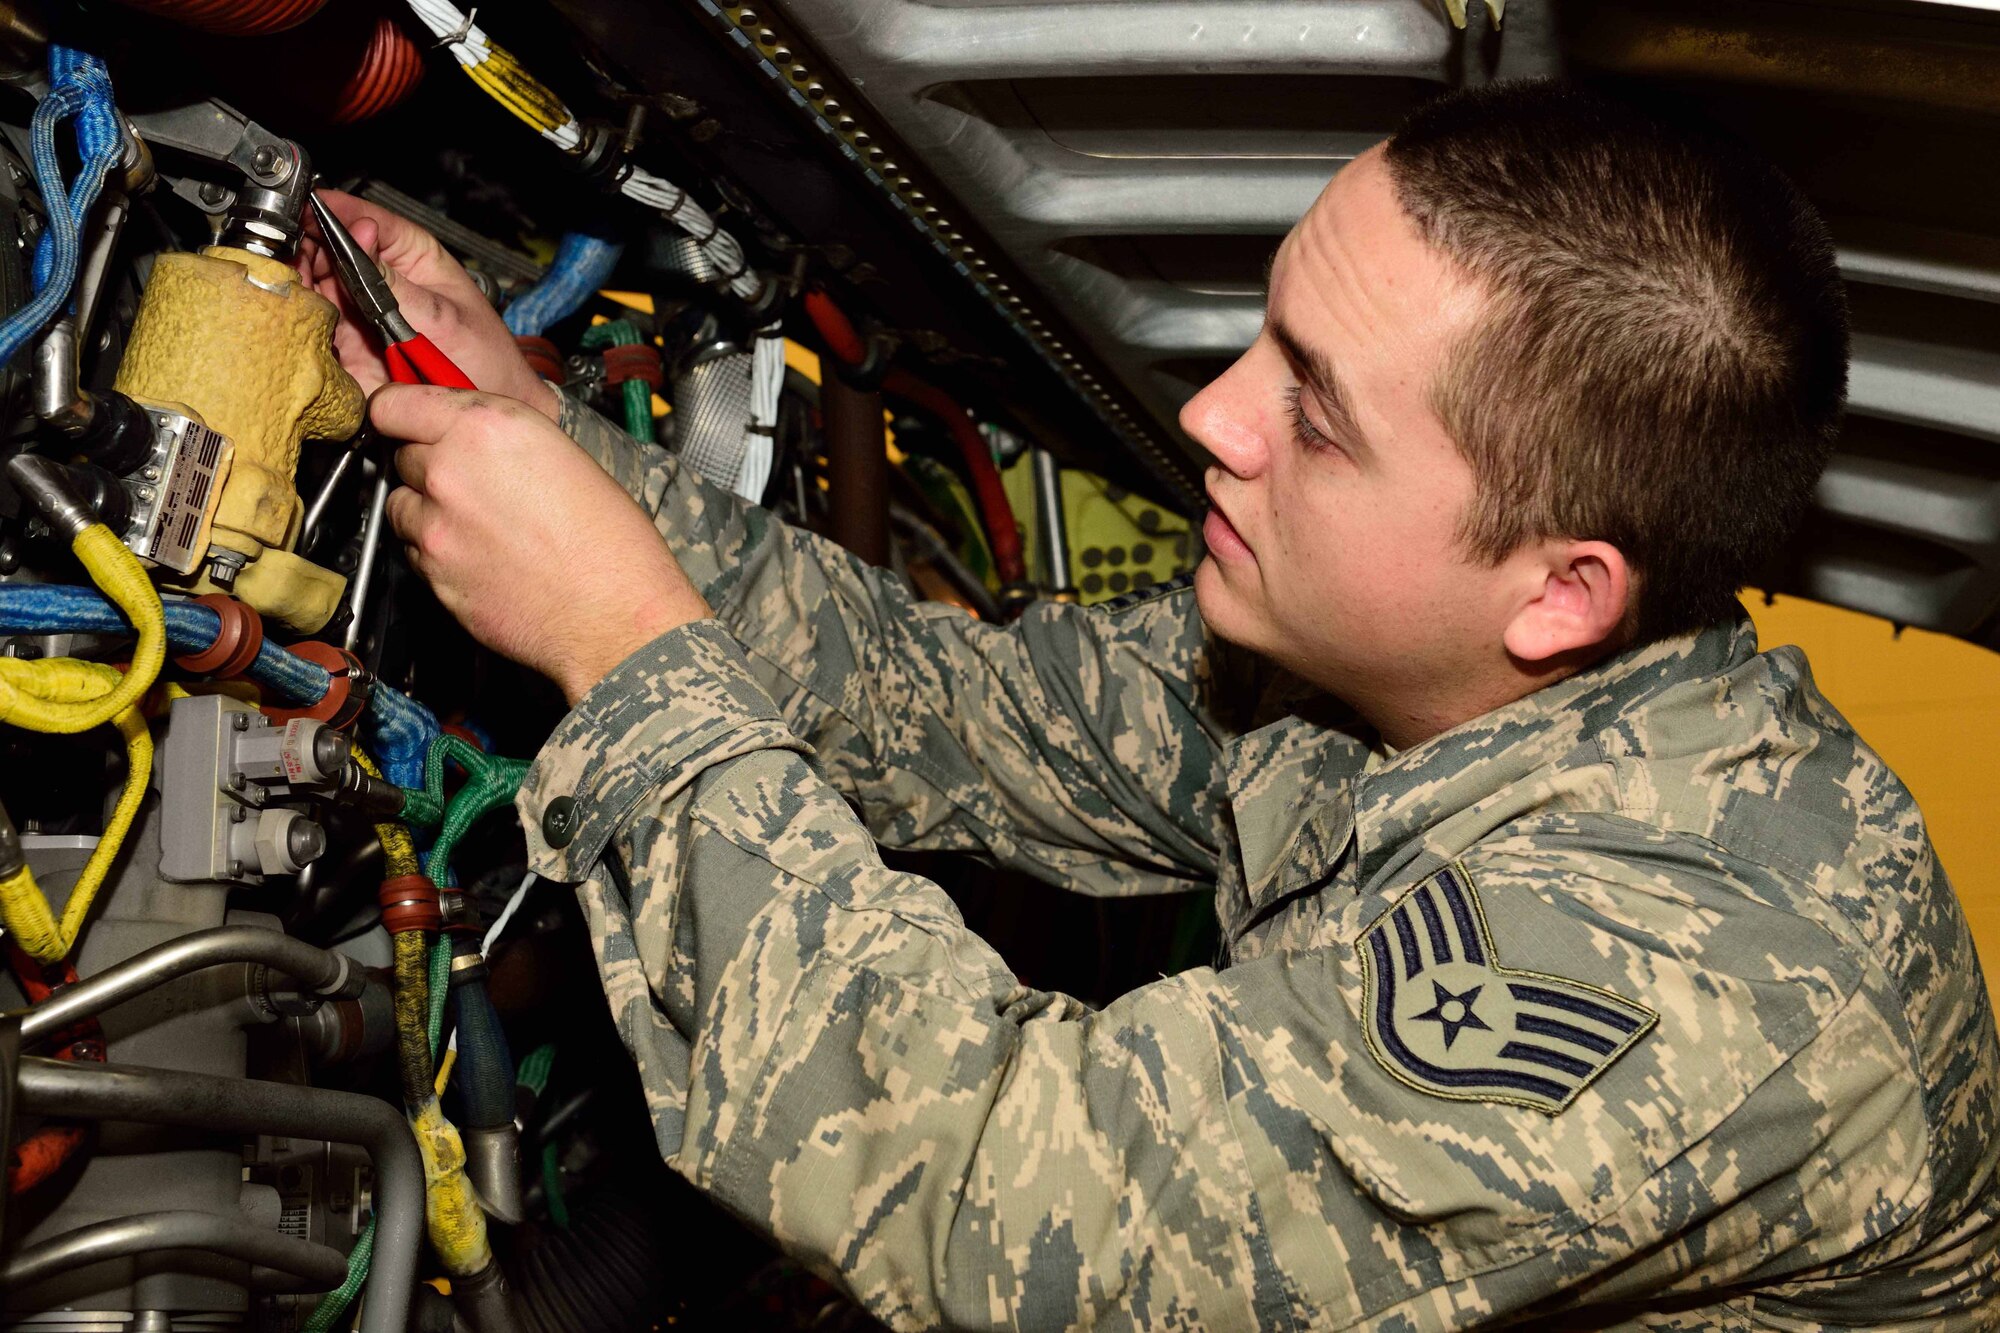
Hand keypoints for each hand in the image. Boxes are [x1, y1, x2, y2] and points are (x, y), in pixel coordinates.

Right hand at [297, 190, 559, 422]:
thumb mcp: (442, 317)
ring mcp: (362, 311)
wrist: (478, 417)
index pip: (366, 220)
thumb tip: (360, 235)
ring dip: (297, 277)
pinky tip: (292, 307)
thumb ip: (395, 282)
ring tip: (291, 276)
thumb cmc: (484, 362)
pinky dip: (298, 314)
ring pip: (314, 282)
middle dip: (306, 245)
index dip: (334, 212)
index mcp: (413, 257)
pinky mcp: (347, 344)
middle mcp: (382, 280)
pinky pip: (313, 322)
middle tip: (291, 249)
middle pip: (330, 249)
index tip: (307, 208)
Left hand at [371, 385, 709, 702]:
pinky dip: (437, 552)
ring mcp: (435, 528)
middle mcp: (450, 471)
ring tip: (479, 526)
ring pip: (400, 506)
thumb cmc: (610, 542)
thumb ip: (499, 437)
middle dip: (427, 464)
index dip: (399, 413)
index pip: (393, 405)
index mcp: (486, 427)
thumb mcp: (563, 454)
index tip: (406, 423)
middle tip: (472, 484)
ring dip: (427, 510)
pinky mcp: (432, 576)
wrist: (617, 616)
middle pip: (401, 455)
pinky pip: (415, 552)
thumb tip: (466, 436)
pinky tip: (482, 558)